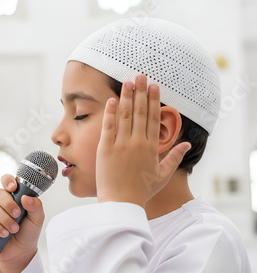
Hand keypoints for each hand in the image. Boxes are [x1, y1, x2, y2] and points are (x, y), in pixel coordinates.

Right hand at [0, 174, 44, 271]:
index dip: (8, 181)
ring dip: (5, 220)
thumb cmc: (28, 232)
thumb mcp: (37, 219)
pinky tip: (4, 234)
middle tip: (17, 214)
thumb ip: (36, 206)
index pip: (7, 181)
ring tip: (14, 229)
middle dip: (8, 204)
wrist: (21, 251)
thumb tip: (26, 198)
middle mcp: (1, 202)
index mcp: (14, 196)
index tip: (13, 187)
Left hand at [95, 75, 190, 207]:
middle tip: (141, 75)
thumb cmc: (141, 191)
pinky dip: (110, 112)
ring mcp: (121, 145)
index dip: (154, 101)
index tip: (155, 86)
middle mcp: (137, 143)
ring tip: (128, 81)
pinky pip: (108, 126)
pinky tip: (112, 99)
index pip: (153, 119)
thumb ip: (175, 158)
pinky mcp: (106, 148)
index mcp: (151, 148)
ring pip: (125, 115)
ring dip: (127, 96)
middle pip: (140, 112)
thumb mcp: (163, 176)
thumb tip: (187, 144)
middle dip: (141, 92)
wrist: (121, 204)